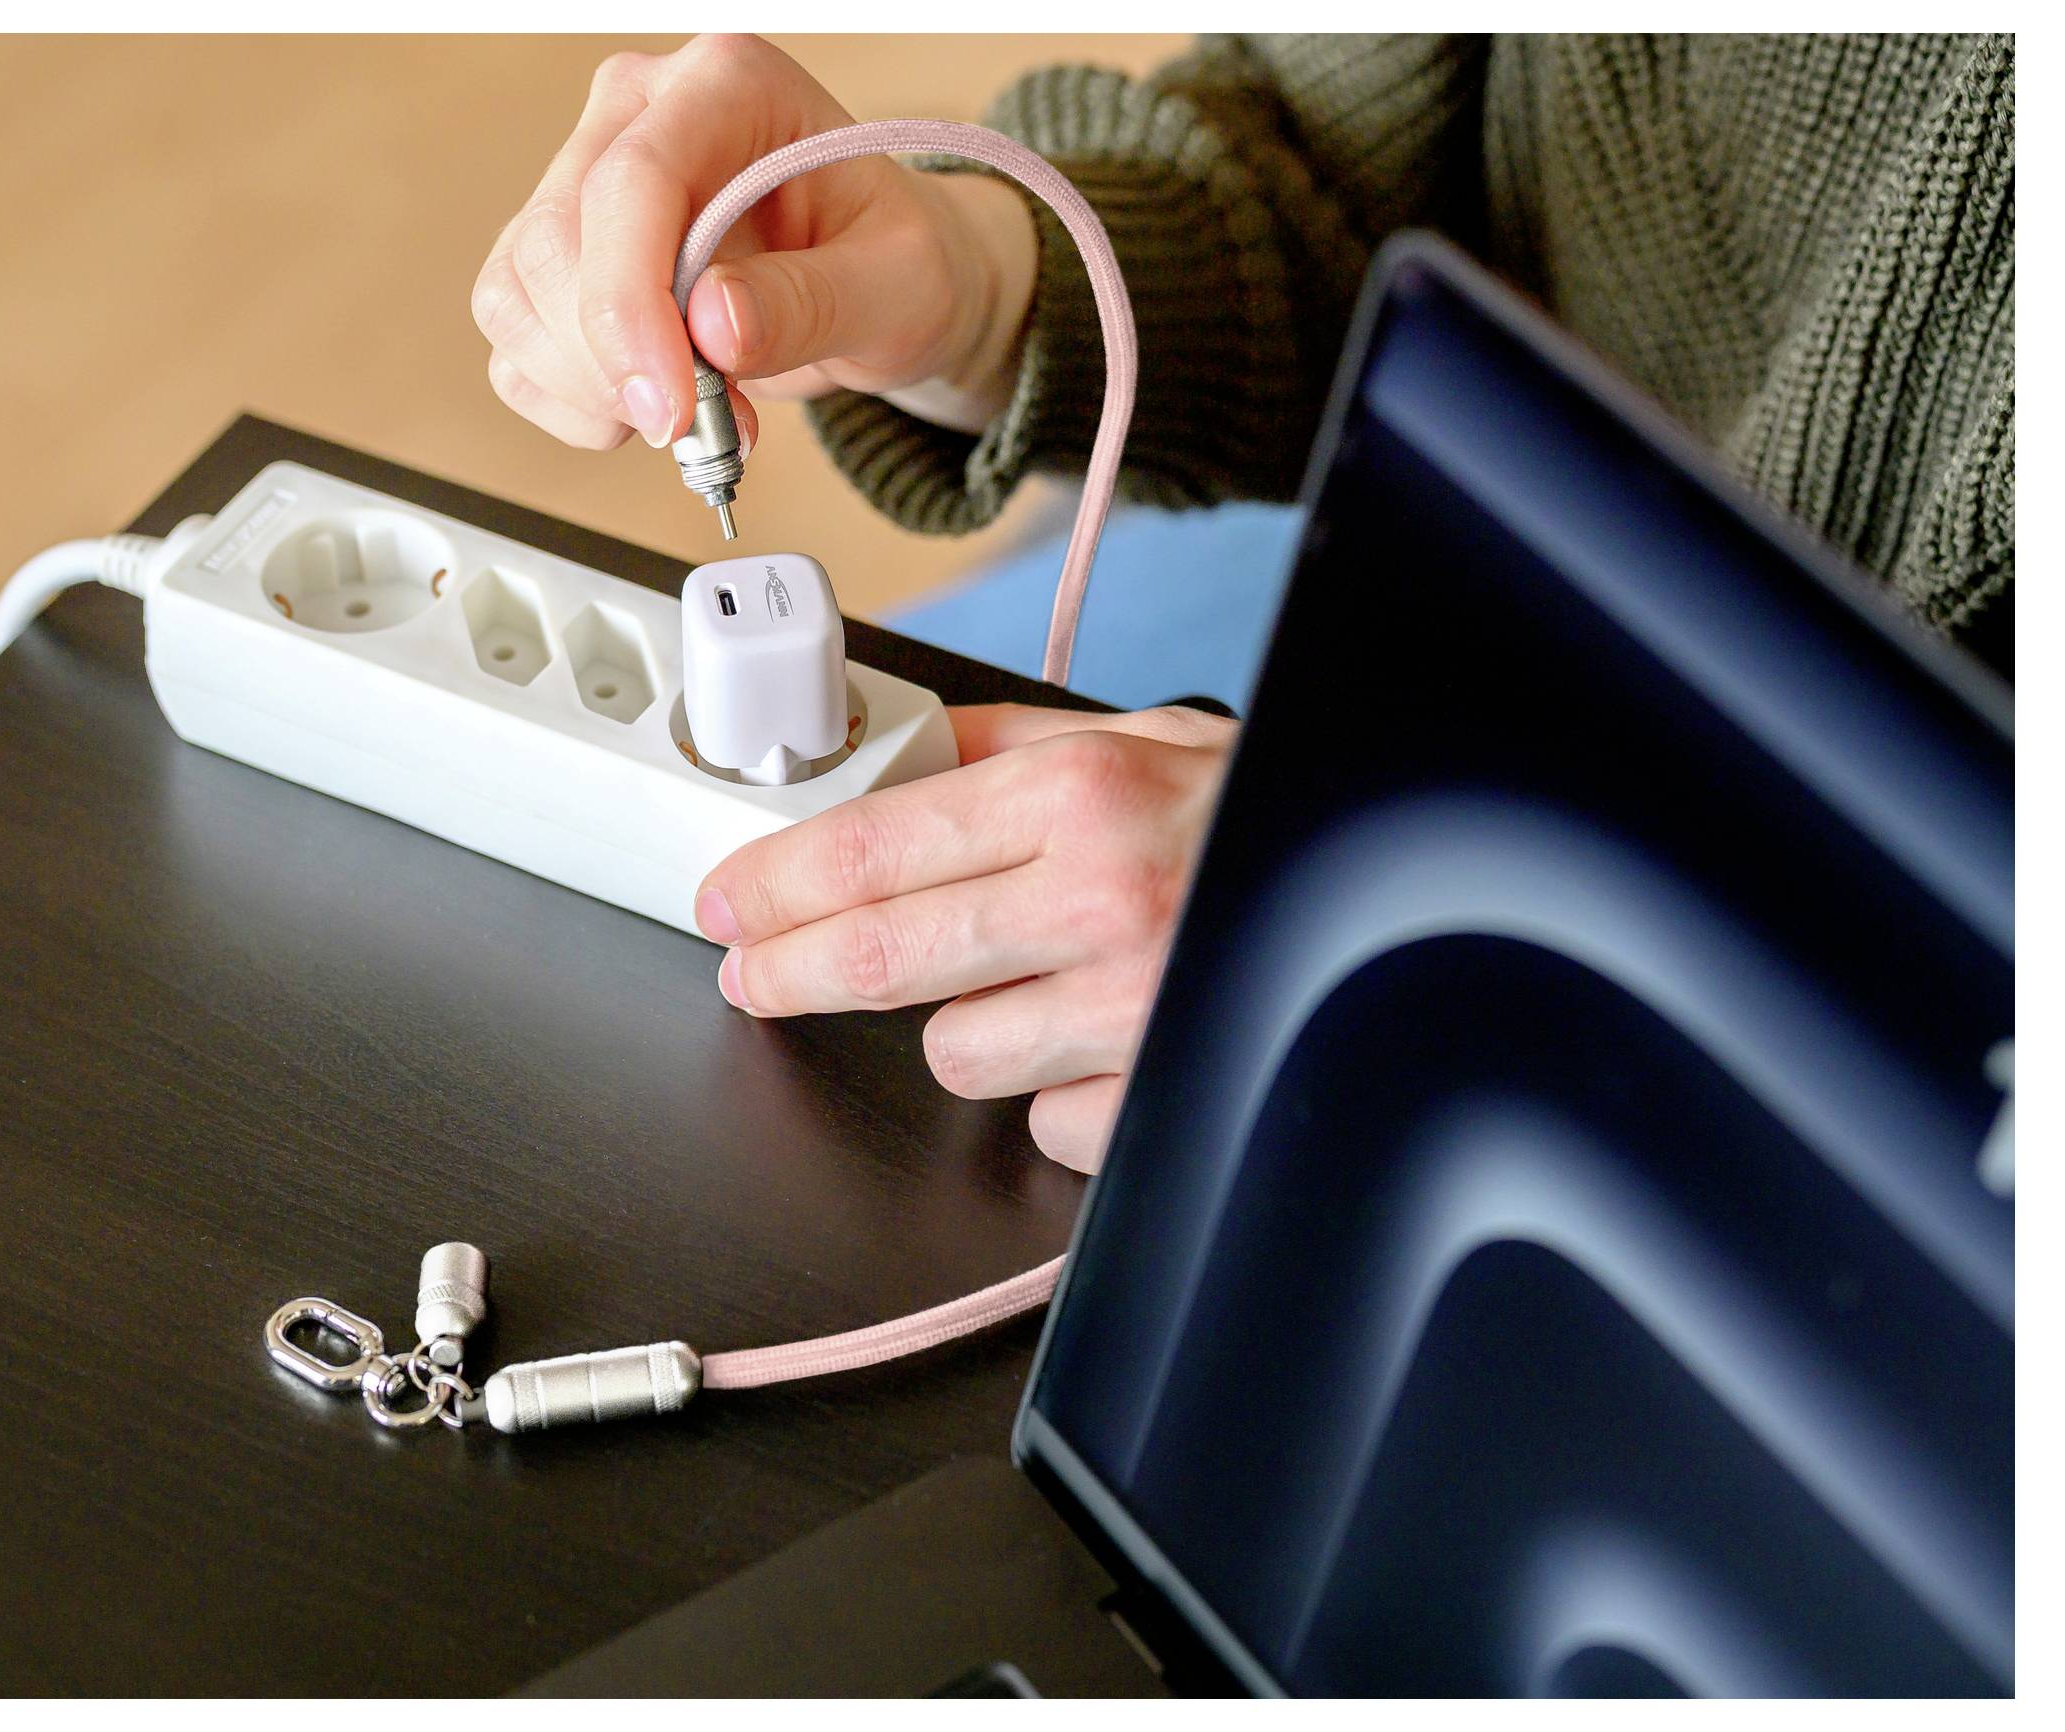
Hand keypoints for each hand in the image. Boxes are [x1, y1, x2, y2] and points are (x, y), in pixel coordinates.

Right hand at [470, 34, 1039, 454]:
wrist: (871, 284)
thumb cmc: (889, 261)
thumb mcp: (896, 285)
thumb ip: (813, 300)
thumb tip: (714, 326)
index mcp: (725, 85)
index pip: (633, 181)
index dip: (632, 305)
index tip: (670, 408)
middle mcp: (636, 116)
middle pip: (558, 244)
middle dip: (618, 365)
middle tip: (706, 427)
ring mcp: (581, 183)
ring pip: (518, 297)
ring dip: (591, 388)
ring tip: (692, 413)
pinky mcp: (555, 259)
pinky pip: (514, 344)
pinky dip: (571, 402)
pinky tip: (646, 406)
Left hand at [694, 704, 1236, 1170]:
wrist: (1414, 886)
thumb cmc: (1269, 815)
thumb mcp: (1150, 739)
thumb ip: (1010, 744)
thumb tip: (891, 749)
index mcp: (1087, 795)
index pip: (878, 844)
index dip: (777, 880)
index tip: (728, 898)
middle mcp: (1103, 901)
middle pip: (882, 961)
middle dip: (788, 972)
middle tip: (749, 974)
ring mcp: (1134, 1014)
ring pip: (959, 1058)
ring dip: (973, 1032)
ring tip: (1034, 988)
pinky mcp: (1164, 1102)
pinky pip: (1051, 1126)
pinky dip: (1065, 1097)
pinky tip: (1109, 1044)